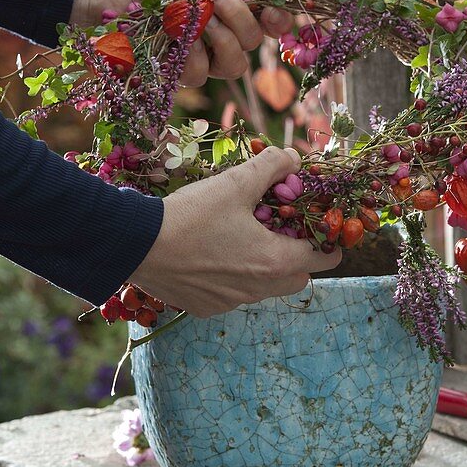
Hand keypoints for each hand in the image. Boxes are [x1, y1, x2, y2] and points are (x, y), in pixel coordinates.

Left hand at [71, 0, 291, 85]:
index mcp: (229, 5)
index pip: (267, 21)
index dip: (277, 20)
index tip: (273, 11)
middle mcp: (220, 33)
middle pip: (252, 43)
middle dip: (239, 18)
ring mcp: (200, 55)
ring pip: (233, 66)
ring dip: (218, 38)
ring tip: (192, 15)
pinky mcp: (177, 72)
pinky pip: (200, 73)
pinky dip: (189, 51)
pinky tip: (170, 33)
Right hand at [128, 147, 341, 316]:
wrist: (136, 245)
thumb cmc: (191, 214)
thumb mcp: (236, 182)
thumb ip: (272, 166)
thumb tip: (295, 158)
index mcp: (274, 261)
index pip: (323, 259)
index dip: (329, 243)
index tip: (323, 230)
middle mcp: (258, 289)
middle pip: (297, 279)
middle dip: (299, 258)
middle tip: (284, 232)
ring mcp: (232, 303)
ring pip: (265, 289)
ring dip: (265, 268)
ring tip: (245, 240)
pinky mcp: (206, 308)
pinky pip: (233, 296)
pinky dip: (233, 279)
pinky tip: (213, 255)